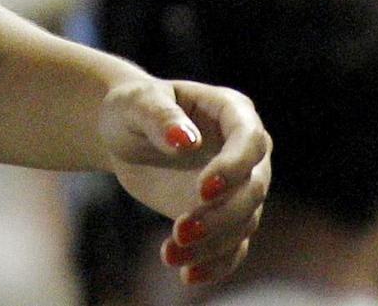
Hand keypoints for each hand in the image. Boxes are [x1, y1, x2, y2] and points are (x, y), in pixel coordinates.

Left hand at [97, 77, 271, 288]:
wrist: (124, 135)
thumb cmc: (132, 108)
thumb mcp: (136, 103)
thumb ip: (159, 116)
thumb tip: (187, 141)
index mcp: (233, 112)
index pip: (250, 142)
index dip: (232, 168)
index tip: (203, 190)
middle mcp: (247, 152)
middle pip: (252, 190)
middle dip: (220, 216)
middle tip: (180, 231)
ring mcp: (240, 187)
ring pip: (242, 223)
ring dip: (211, 244)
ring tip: (170, 255)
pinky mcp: (225, 218)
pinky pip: (232, 247)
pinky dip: (214, 264)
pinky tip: (188, 275)